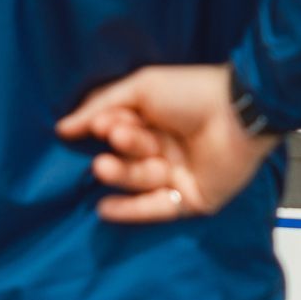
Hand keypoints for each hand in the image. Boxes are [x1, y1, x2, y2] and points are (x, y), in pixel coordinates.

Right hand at [56, 65, 275, 224]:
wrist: (237, 113)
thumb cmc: (191, 92)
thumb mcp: (141, 88)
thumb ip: (100, 106)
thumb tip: (62, 128)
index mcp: (155, 121)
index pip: (119, 132)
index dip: (108, 130)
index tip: (102, 126)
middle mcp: (165, 149)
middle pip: (127, 159)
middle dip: (118, 152)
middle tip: (118, 139)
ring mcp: (178, 175)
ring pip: (139, 182)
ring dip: (122, 174)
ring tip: (106, 166)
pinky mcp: (193, 199)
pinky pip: (158, 209)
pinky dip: (131, 211)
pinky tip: (104, 208)